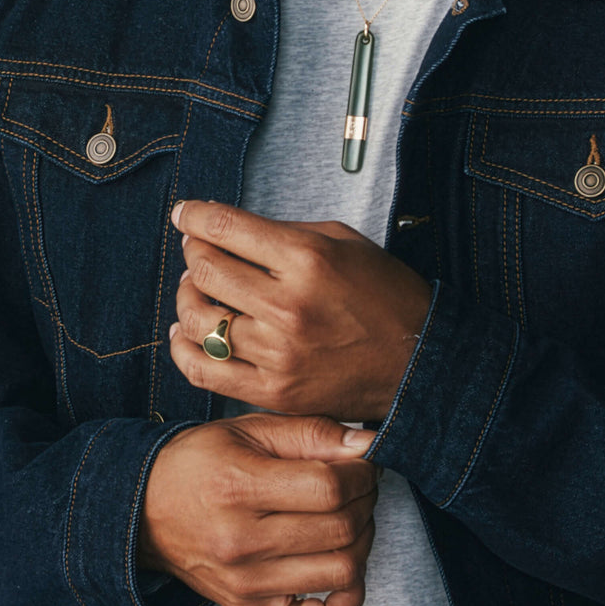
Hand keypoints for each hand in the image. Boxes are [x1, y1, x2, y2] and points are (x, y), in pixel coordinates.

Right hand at [138, 413, 378, 605]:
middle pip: (341, 529)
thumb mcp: (247, 428)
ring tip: (348, 517)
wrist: (143, 510)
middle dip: (366, 501)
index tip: (362, 461)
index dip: (361, 472)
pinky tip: (340, 569)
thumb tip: (366, 444)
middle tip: (360, 485)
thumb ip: (309, 433)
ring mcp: (247, 583)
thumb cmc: (198, 461)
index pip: (329, 488)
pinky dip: (346, 601)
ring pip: (342, 572)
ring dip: (362, 541)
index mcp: (238, 486)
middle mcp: (241, 541)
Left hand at [168, 200, 431, 420]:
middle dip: (193, 252)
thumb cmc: (386, 296)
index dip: (194, 216)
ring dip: (187, 297)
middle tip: (197, 247)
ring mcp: (278, 353)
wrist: (419, 362)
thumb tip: (231, 228)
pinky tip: (186, 332)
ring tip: (194, 287)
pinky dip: (185, 348)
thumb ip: (285, 232)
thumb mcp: (344, 241)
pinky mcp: (275, 390)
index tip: (185, 214)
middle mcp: (288, 306)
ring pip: (199, 320)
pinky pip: (205, 371)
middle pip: (206, 271)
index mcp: (307, 260)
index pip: (226, 229)